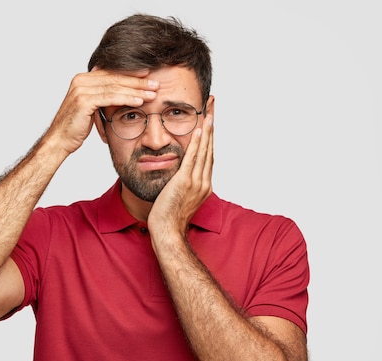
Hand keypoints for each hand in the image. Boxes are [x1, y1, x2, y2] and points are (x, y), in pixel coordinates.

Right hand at [45, 68, 158, 153]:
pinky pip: (110, 97)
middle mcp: (81, 80)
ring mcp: (81, 89)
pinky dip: (127, 99)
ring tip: (152, 93)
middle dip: (137, 81)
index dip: (131, 74)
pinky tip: (139, 101)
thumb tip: (117, 92)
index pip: (111, 73)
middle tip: (155, 84)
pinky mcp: (83, 101)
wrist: (59, 140)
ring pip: (115, 87)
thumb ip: (101, 96)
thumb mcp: (90, 108)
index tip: (148, 76)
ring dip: (136, 90)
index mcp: (83, 79)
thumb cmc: (75, 127)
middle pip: (115, 78)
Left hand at [148, 114, 213, 236]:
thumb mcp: (180, 197)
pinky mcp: (185, 182)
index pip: (209, 156)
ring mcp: (196, 182)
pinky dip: (197, 143)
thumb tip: (179, 173)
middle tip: (213, 109)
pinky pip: (192, 158)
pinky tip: (199, 130)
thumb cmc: (169, 218)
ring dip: (207, 130)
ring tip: (209, 113)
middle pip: (210, 149)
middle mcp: (204, 182)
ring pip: (204, 151)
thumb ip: (183, 184)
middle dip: (212, 128)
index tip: (210, 121)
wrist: (167, 231)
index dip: (210, 138)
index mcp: (204, 185)